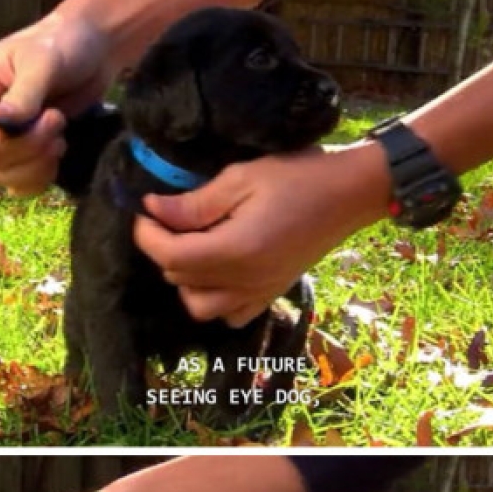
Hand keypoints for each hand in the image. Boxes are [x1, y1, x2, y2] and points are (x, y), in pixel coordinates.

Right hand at [0, 16, 111, 192]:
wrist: (91, 54)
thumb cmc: (60, 45)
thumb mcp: (40, 62)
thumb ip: (21, 95)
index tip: (1, 133)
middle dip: (24, 146)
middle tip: (55, 118)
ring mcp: (5, 143)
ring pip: (2, 177)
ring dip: (34, 165)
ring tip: (60, 136)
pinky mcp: (29, 159)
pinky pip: (23, 186)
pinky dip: (42, 178)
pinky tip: (59, 151)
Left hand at [135, 142, 389, 325]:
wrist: (347, 195)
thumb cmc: (298, 177)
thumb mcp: (241, 178)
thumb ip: (196, 203)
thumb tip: (153, 210)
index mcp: (235, 251)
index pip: (172, 258)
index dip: (148, 236)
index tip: (144, 212)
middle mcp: (244, 282)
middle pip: (182, 281)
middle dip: (165, 250)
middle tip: (171, 218)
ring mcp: (258, 293)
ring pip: (201, 307)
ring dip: (187, 281)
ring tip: (193, 247)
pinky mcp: (270, 295)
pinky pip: (230, 315)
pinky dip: (215, 299)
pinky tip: (219, 271)